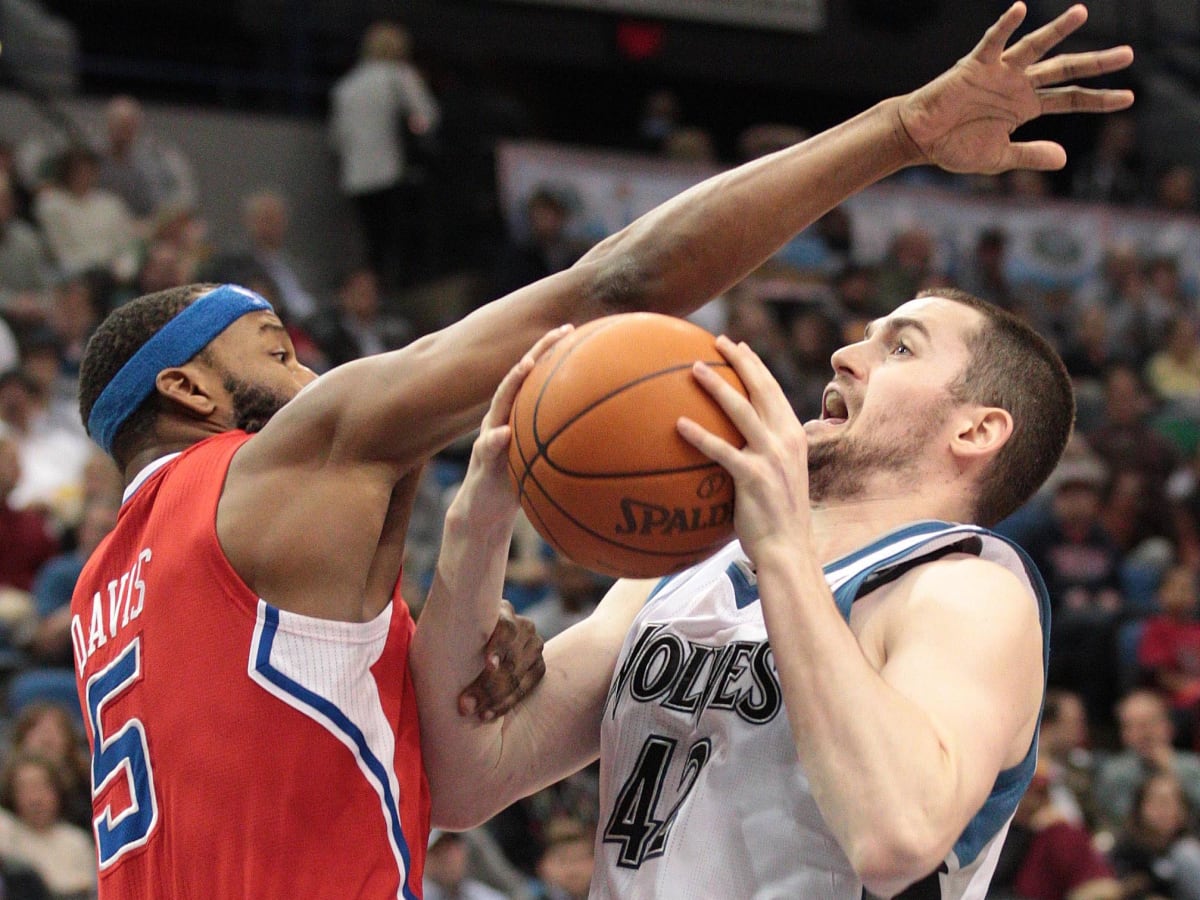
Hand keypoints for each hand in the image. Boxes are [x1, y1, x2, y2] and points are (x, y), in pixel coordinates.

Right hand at [448, 324, 572, 530]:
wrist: (484, 511)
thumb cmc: (519, 481)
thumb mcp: (543, 460)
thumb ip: (562, 445)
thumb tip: (606, 439)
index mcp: (516, 416)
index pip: (533, 378)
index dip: (550, 352)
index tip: (572, 330)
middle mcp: (501, 419)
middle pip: (517, 379)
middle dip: (536, 353)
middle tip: (557, 333)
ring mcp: (488, 438)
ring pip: (498, 405)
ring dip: (511, 384)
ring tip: (526, 365)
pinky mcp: (481, 463)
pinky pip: (487, 449)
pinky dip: (494, 440)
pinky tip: (503, 434)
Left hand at [457, 599, 545, 719]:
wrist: (488, 643)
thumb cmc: (462, 634)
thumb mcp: (459, 625)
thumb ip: (452, 627)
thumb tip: (429, 638)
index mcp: (504, 612)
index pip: (506, 628)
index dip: (497, 647)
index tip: (488, 665)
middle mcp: (524, 627)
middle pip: (509, 660)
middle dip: (486, 686)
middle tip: (464, 705)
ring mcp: (534, 647)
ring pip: (516, 677)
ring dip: (494, 699)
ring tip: (476, 713)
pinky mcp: (539, 667)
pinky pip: (524, 689)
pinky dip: (506, 704)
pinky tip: (489, 714)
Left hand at [676, 335, 812, 561]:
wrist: (788, 550)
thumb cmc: (775, 518)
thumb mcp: (777, 478)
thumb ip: (761, 455)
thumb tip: (731, 443)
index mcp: (793, 437)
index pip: (773, 391)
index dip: (755, 365)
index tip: (737, 346)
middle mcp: (786, 441)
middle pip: (762, 389)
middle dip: (740, 360)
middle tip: (716, 341)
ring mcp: (773, 458)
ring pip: (742, 411)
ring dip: (717, 387)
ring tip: (693, 369)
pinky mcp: (755, 478)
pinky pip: (722, 451)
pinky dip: (700, 435)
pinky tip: (678, 424)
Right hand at [897, 2, 1133, 173]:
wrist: (920, 138)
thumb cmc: (955, 146)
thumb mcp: (998, 157)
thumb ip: (1030, 155)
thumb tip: (1064, 158)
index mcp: (1026, 106)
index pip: (1070, 100)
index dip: (1099, 99)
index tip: (1128, 98)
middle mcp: (1018, 84)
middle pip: (1064, 70)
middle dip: (1095, 64)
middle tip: (1128, 54)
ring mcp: (999, 73)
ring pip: (1035, 48)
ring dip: (1057, 31)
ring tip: (1082, 12)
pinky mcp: (975, 66)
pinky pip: (993, 42)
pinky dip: (1005, 26)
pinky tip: (1020, 10)